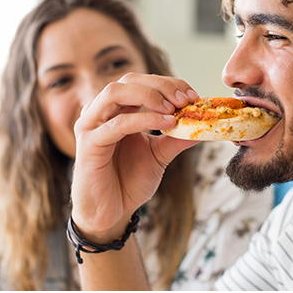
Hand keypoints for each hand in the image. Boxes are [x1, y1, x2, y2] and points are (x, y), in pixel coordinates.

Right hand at [69, 73, 198, 240]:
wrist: (111, 213)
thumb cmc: (127, 183)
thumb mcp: (158, 155)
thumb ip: (176, 138)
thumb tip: (203, 125)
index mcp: (115, 111)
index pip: (140, 82)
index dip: (167, 83)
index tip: (193, 95)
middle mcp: (100, 113)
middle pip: (128, 80)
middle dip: (161, 85)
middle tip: (186, 99)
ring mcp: (91, 126)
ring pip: (116, 92)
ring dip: (149, 95)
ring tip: (174, 107)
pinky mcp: (89, 144)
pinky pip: (118, 124)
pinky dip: (144, 120)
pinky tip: (166, 123)